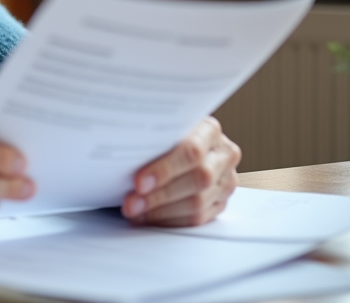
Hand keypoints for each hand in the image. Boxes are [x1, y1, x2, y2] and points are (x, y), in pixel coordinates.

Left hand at [121, 116, 240, 226]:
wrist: (179, 144)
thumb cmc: (163, 135)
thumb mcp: (160, 128)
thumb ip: (152, 139)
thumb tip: (123, 153)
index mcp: (210, 130)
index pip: (192, 151)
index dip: (165, 169)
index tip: (138, 182)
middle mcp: (223, 155)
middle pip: (198, 179)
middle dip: (160, 195)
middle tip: (131, 203)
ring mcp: (225, 180)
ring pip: (198, 203)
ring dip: (161, 211)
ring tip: (135, 211)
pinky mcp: (221, 202)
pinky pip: (198, 219)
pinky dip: (169, 220)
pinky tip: (148, 218)